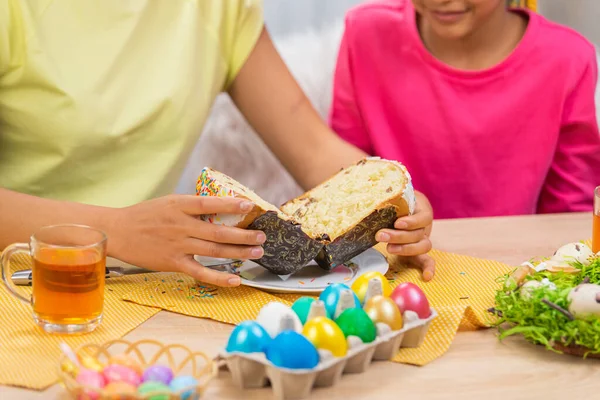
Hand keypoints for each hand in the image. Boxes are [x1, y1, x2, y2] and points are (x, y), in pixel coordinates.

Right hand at [105, 195, 265, 286]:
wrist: (119, 232)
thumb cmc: (146, 215)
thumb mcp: (169, 202)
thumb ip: (193, 206)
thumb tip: (221, 206)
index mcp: (179, 205)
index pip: (209, 203)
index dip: (230, 205)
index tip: (249, 205)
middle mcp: (180, 225)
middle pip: (218, 231)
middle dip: (243, 234)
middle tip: (262, 236)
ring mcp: (178, 245)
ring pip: (214, 250)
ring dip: (238, 252)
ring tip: (257, 251)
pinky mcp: (174, 263)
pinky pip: (200, 272)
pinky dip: (219, 277)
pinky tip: (235, 279)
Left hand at [375, 192, 434, 280]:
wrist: (402, 205)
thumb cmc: (396, 200)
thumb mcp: (394, 196)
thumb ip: (385, 196)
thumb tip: (365, 192)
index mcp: (421, 210)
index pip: (423, 217)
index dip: (411, 222)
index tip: (397, 223)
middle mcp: (425, 226)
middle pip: (418, 233)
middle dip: (399, 236)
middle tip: (380, 235)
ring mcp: (422, 239)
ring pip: (422, 246)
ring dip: (405, 249)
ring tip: (388, 248)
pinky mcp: (418, 251)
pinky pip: (427, 260)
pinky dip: (428, 268)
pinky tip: (426, 276)